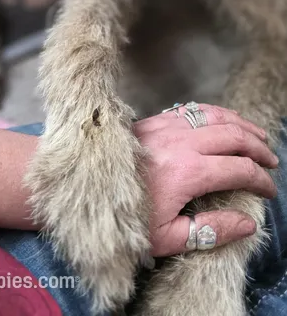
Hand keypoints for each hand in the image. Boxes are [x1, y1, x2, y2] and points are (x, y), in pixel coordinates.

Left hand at [134, 104, 277, 256]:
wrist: (81, 189)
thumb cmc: (121, 218)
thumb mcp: (166, 239)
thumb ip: (210, 230)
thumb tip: (246, 223)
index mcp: (188, 173)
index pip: (239, 169)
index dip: (260, 179)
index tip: (268, 190)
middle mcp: (181, 143)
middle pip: (233, 135)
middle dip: (258, 147)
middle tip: (271, 161)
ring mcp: (167, 126)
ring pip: (216, 115)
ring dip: (241, 124)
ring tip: (257, 136)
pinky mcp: (154, 120)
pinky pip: (193, 109)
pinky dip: (216, 113)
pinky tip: (224, 120)